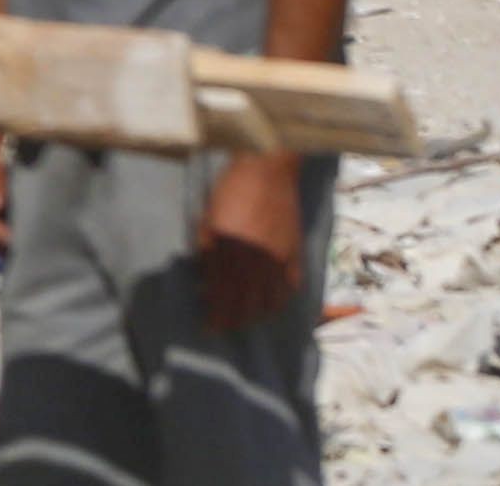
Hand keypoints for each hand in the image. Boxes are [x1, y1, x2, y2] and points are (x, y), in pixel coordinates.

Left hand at [194, 149, 303, 332]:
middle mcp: (255, 259)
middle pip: (246, 300)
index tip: (209, 327)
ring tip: (247, 321)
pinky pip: (291, 284)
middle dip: (234, 318)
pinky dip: (282, 299)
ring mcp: (278, 257)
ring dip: (257, 314)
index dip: (216, 312)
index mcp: (230, 251)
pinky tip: (274, 306)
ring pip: (270, 298)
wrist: (266, 170)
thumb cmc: (230, 190)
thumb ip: (207, 250)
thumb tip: (204, 279)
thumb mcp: (208, 218)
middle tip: (226, 329)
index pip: (223, 292)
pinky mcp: (295, 251)